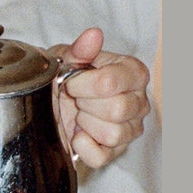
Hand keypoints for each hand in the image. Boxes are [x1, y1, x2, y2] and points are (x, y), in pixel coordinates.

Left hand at [49, 28, 150, 167]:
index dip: (82, 85)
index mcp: (133, 73)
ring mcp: (131, 129)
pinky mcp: (116, 152)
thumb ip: (80, 49)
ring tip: (80, 115)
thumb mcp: (66, 58)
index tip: (71, 83)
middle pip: (117, 109)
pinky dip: (83, 147)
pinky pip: (101, 157)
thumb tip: (93, 35)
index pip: (110, 83)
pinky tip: (77, 135)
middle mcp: (140, 101)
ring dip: (86, 124)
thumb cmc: (65, 77)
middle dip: (86, 104)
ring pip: (113, 134)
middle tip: (76, 100)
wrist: (53, 102)